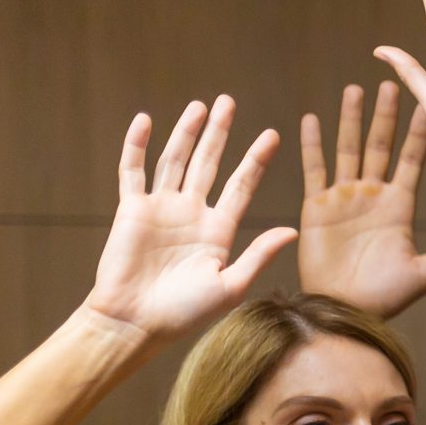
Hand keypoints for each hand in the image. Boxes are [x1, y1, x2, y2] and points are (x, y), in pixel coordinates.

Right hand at [83, 97, 294, 342]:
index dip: (256, 160)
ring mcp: (161, 209)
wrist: (137, 322)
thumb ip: (259, 254)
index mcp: (220, 230)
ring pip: (175, 161)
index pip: (242, 185)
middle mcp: (192, 214)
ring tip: (200, 105)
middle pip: (209, 163)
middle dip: (220, 133)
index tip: (272, 134)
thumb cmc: (186, 313)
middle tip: (229, 102)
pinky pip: (133, 171)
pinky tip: (145, 121)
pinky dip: (137, 145)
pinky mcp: (132, 210)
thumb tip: (294, 230)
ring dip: (186, 132)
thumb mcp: (232, 284)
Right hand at [297, 81, 425, 317]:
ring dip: (351, 120)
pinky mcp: (316, 206)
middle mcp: (373, 194)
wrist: (344, 310)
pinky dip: (312, 144)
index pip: (412, 160)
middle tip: (391, 83)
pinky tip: (313, 118)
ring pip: (349, 148)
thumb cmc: (386, 297)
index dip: (419, 134)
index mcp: (400, 205)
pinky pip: (315, 168)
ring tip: (355, 89)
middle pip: (381, 145)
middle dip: (386, 115)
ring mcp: (344, 197)